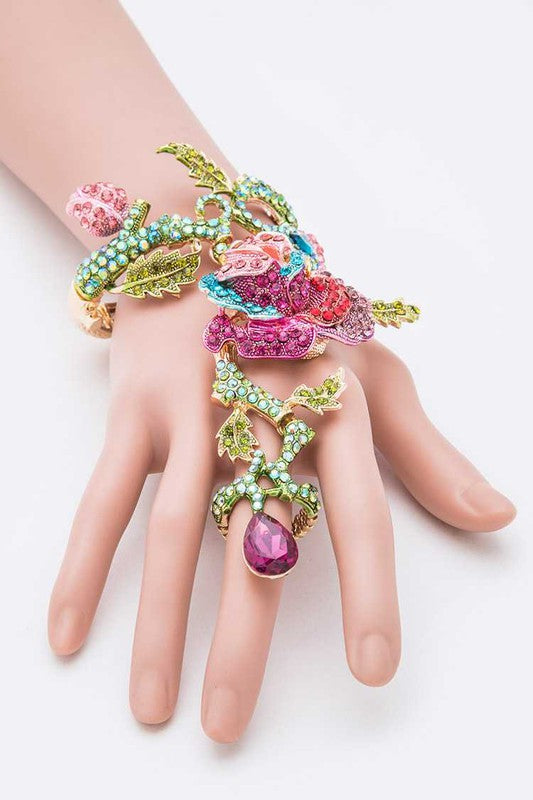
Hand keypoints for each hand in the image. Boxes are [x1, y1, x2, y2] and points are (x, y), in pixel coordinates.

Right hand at [47, 291, 514, 742]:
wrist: (213, 240)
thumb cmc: (303, 319)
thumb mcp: (375, 373)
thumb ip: (430, 453)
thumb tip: (499, 519)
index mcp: (333, 405)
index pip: (358, 511)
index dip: (367, 591)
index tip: (371, 670)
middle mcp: (262, 412)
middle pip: (255, 536)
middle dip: (242, 638)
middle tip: (228, 727)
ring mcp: (191, 410)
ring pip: (174, 529)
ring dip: (159, 622)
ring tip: (152, 706)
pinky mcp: (134, 409)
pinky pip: (105, 496)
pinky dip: (82, 562)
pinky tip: (67, 631)